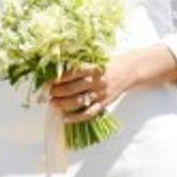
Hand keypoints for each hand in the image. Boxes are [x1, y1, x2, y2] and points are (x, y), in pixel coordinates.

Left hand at [48, 44, 176, 122]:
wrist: (130, 70)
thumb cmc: (108, 62)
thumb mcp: (95, 57)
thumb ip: (79, 62)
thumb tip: (57, 66)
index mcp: (93, 67)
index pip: (71, 73)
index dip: (57, 78)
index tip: (46, 80)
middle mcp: (96, 81)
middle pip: (72, 88)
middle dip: (57, 91)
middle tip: (47, 92)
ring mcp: (101, 93)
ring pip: (79, 102)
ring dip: (63, 104)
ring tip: (52, 103)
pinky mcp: (104, 103)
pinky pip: (89, 113)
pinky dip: (76, 118)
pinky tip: (65, 118)